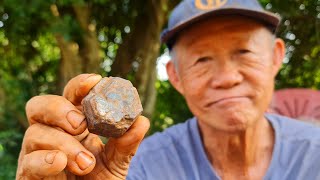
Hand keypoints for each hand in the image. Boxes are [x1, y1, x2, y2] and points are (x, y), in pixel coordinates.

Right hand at [16, 74, 149, 179]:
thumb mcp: (117, 162)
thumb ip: (127, 144)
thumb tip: (142, 121)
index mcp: (73, 124)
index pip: (70, 96)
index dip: (79, 85)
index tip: (95, 82)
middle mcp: (52, 133)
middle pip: (40, 106)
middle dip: (59, 108)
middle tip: (80, 123)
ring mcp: (37, 153)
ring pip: (35, 133)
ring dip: (63, 143)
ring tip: (86, 162)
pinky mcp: (29, 174)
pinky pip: (28, 162)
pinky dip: (44, 160)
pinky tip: (60, 162)